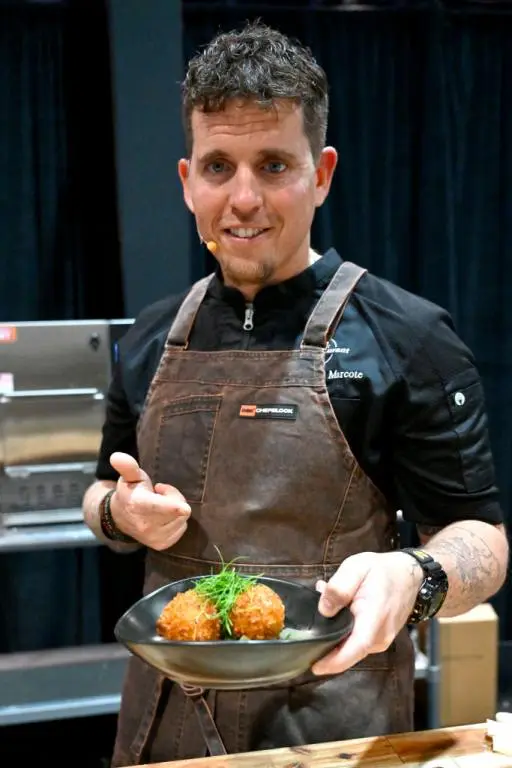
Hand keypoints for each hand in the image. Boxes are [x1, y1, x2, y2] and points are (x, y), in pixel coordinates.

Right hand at [108, 452, 191, 550]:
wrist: (121, 519)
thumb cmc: (131, 492)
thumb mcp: (129, 477)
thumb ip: (127, 466)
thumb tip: (117, 456)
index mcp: (139, 506)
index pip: (166, 508)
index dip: (174, 503)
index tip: (178, 503)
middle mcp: (146, 526)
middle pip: (180, 508)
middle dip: (173, 498)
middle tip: (160, 493)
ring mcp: (155, 538)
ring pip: (182, 519)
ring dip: (175, 510)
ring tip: (160, 505)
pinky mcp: (162, 545)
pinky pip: (182, 528)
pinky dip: (176, 521)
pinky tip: (163, 516)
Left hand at [311, 551, 422, 675]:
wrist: (409, 575)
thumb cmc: (382, 571)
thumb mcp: (355, 568)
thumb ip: (338, 588)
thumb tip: (323, 610)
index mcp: (374, 619)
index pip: (354, 648)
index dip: (333, 662)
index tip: (314, 666)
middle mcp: (380, 637)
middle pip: (349, 653)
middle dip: (327, 644)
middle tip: (311, 624)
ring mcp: (381, 640)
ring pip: (351, 647)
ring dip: (335, 634)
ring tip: (327, 607)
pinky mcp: (379, 639)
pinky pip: (358, 642)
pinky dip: (344, 631)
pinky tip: (340, 612)